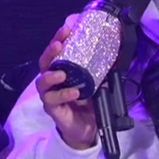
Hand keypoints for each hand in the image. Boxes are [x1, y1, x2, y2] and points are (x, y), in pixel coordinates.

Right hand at [36, 15, 99, 149]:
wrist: (87, 129)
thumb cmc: (89, 103)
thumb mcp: (98, 84)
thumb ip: (102, 71)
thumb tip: (116, 55)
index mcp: (62, 70)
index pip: (57, 52)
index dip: (59, 39)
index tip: (66, 29)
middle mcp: (53, 81)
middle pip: (44, 63)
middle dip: (50, 52)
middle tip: (58, 45)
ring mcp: (50, 95)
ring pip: (42, 82)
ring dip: (51, 75)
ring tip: (62, 73)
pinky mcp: (52, 109)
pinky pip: (52, 100)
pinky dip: (63, 94)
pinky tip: (74, 92)